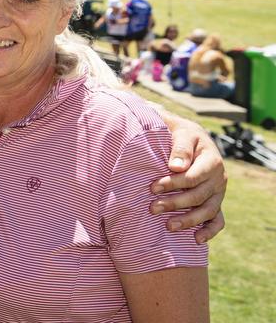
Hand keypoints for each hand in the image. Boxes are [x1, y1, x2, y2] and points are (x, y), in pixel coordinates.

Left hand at [151, 115, 226, 242]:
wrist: (190, 136)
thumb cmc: (180, 134)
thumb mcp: (181, 133)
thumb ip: (180, 148)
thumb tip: (176, 167)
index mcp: (211, 160)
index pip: (193, 177)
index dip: (173, 184)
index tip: (153, 188)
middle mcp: (218, 178)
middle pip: (198, 195)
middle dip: (175, 203)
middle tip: (153, 208)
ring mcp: (218, 192)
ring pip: (208, 210)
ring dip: (189, 220)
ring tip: (169, 226)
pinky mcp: (215, 201)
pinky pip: (218, 220)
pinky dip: (210, 231)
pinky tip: (197, 239)